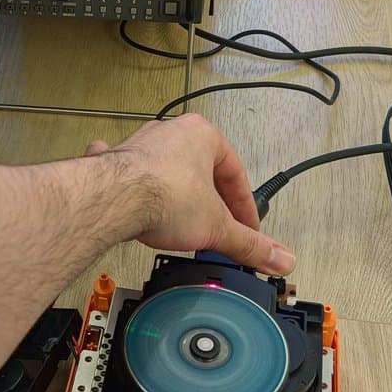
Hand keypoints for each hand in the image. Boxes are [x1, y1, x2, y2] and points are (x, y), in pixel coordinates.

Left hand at [86, 114, 295, 274]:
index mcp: (202, 136)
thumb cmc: (162, 194)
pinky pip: (125, 171)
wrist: (112, 199)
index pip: (235, 174)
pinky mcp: (112, 164)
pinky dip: (130, 184)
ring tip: (180, 219)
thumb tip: (279, 257)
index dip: (243, 206)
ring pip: (165, 169)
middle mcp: (169, 133)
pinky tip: (131, 196)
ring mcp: (138, 146)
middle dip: (209, 200)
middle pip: (200, 171)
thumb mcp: (218, 227)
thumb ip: (250, 244)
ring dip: (175, 191)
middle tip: (215, 225)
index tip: (245, 227)